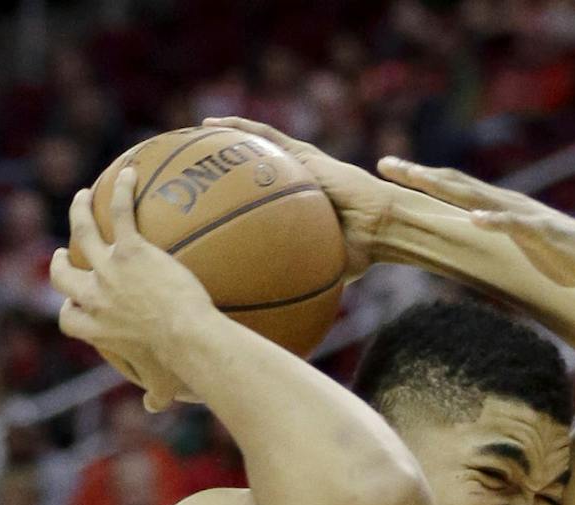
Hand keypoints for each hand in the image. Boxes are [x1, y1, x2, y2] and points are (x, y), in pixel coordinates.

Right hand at [51, 166, 213, 411]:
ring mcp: (110, 271)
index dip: (68, 309)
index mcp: (98, 328)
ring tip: (82, 197)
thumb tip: (156, 408)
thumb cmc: (177, 365)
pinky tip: (129, 172)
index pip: (70, 319)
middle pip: (63, 276)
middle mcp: (95, 297)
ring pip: (84, 233)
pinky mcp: (132, 250)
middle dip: (60, 263)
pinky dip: (122, 191)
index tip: (72, 303)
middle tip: (64, 253)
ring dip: (79, 213)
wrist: (187, 339)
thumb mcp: (162, 382)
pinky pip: (122, 213)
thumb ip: (155, 393)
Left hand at [204, 116, 391, 278]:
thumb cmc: (361, 251)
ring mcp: (299, 165)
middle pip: (252, 167)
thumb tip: (272, 311)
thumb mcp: (320, 267)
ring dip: (226, 138)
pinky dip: (241, 128)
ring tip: (195, 132)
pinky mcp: (304, 154)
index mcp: (297, 206)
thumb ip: (298, 277)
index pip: (258, 197)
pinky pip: (266, 137)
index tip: (204, 199)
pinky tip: (214, 123)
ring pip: (255, 145)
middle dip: (222, 164)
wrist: (382, 227)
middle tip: (193, 165)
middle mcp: (294, 182)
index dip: (232, 196)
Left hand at [376, 156, 574, 295]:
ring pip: (479, 197)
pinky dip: (494, 221)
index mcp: (499, 206)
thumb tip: (467, 237)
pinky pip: (515, 225)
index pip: (453, 187)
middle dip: (420, 174)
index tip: (387, 169)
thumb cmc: (564, 257)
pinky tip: (473, 219)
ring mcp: (525, 215)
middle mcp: (507, 203)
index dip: (420, 178)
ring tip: (419, 178)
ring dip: (448, 187)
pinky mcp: (544, 233)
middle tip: (386, 164)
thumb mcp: (518, 245)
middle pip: (457, 184)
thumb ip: (493, 235)